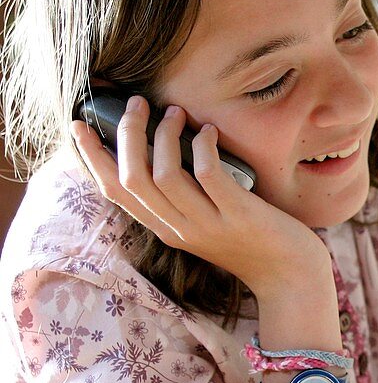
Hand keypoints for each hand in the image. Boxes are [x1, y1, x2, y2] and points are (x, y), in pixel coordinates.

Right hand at [71, 95, 326, 298]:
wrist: (291, 279)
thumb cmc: (252, 244)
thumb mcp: (206, 225)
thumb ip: (183, 199)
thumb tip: (164, 151)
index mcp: (165, 229)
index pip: (115, 192)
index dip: (92, 157)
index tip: (81, 124)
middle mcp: (179, 229)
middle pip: (132, 178)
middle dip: (128, 134)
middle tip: (138, 103)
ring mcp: (208, 224)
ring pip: (163, 175)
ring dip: (164, 135)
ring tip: (176, 112)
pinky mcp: (238, 216)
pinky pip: (208, 174)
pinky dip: (202, 147)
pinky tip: (208, 132)